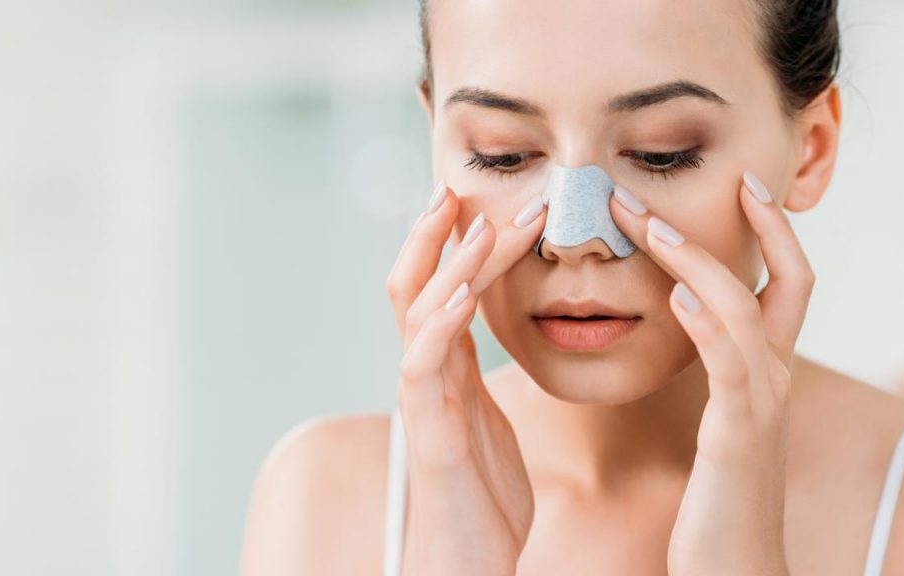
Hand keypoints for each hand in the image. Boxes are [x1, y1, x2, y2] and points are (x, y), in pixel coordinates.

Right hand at [386, 183, 546, 575]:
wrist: (469, 561)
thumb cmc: (483, 495)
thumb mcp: (488, 420)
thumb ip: (477, 375)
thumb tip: (484, 337)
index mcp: (446, 369)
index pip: (438, 287)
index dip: (451, 242)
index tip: (475, 199)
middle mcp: (427, 375)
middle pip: (415, 285)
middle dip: (436, 235)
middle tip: (458, 187)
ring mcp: (423, 401)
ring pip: (418, 315)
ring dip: (449, 265)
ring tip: (477, 225)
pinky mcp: (430, 433)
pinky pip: (425, 367)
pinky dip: (438, 325)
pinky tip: (461, 295)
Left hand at [611, 172, 812, 575]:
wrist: (734, 569)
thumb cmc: (719, 497)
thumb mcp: (721, 423)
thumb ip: (713, 373)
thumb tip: (686, 326)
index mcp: (766, 371)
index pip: (785, 283)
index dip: (772, 231)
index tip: (742, 183)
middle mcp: (775, 379)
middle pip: (787, 281)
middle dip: (749, 226)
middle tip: (693, 184)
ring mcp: (762, 406)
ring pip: (747, 312)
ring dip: (697, 264)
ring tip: (649, 228)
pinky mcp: (738, 438)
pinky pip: (731, 370)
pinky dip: (709, 328)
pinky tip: (679, 302)